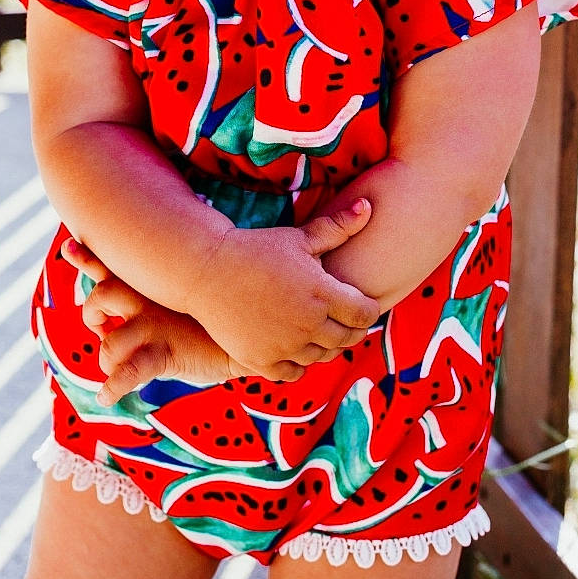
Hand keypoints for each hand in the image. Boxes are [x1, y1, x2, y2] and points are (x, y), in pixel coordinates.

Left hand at [62, 239, 245, 401]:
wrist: (243, 337)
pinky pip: (130, 371)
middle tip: (104, 331)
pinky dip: (113, 386)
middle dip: (92, 317)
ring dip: (107, 361)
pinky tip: (106, 396)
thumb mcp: (180, 302)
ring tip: (117, 370)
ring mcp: (156, 325)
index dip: (87, 257)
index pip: (113, 264)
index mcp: (151, 284)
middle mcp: (149, 298)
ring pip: (109, 344)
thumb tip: (118, 326)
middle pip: (100, 295)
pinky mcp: (165, 352)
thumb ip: (151, 302)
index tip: (68, 247)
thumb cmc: (209, 323)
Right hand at [187, 199, 380, 381]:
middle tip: (346, 321)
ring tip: (320, 332)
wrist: (208, 269)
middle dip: (351, 330)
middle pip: (346, 338)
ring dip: (325, 346)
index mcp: (323, 293)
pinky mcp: (261, 361)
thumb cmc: (257, 248)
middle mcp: (308, 324)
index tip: (363, 304)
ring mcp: (285, 346)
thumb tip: (368, 205)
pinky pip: (293, 373)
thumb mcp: (300, 236)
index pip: (364, 314)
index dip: (369, 310)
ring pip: (320, 357)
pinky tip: (295, 348)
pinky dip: (298, 364)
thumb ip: (338, 226)